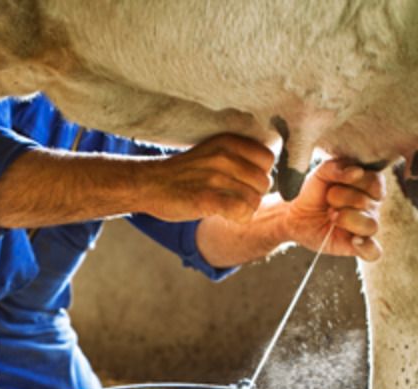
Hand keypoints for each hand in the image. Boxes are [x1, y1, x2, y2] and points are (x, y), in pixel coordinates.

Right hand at [141, 134, 274, 224]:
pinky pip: (242, 211)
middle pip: (264, 182)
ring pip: (255, 199)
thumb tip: (269, 175)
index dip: (259, 174)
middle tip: (233, 198)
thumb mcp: (212, 153)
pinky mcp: (207, 198)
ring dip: (244, 209)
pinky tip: (225, 215)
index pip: (267, 159)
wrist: (148, 184)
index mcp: (228, 142)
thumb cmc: (183, 173)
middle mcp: (224, 156)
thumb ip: (238, 158)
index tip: (243, 182)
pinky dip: (238, 218)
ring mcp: (215, 177)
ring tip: (226, 207)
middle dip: (253, 195)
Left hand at [285, 160, 384, 260]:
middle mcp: (372, 206)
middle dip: (341, 199)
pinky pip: (373, 251)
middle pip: (368, 203)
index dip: (354, 182)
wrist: (296, 215)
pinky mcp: (358, 246)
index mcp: (369, 186)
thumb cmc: (314, 192)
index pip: (375, 182)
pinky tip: (353, 240)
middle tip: (328, 202)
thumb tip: (357, 172)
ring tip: (331, 216)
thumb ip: (336, 167)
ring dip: (347, 219)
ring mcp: (366, 227)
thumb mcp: (320, 173)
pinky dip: (366, 247)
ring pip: (371, 225)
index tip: (334, 183)